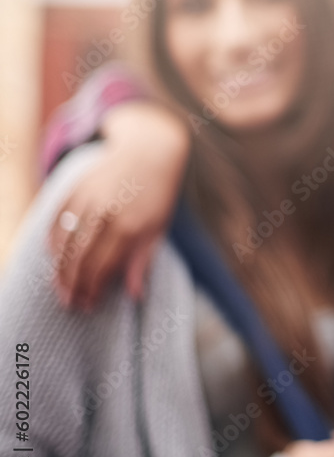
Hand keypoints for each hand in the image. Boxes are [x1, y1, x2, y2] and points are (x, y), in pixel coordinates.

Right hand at [46, 102, 189, 308]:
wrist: (149, 151)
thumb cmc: (158, 195)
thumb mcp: (158, 228)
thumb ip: (143, 261)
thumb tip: (134, 296)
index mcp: (129, 226)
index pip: (102, 267)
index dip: (92, 289)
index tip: (89, 305)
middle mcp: (106, 214)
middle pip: (79, 258)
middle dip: (72, 285)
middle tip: (71, 303)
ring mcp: (88, 200)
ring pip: (64, 242)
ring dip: (59, 269)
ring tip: (60, 288)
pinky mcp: (76, 189)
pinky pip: (57, 221)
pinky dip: (52, 242)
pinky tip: (55, 259)